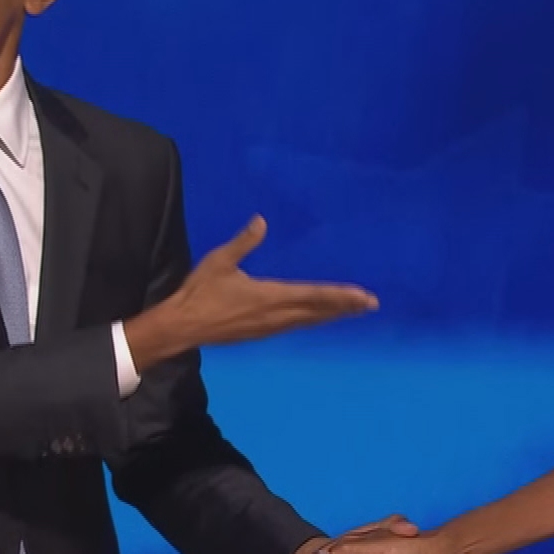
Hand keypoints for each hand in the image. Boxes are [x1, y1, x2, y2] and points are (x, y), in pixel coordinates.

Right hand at [137, 217, 377, 356]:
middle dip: (345, 307)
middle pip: (318, 311)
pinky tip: (319, 317)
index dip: (340, 296)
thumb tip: (261, 221)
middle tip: (371, 304)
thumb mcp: (220, 261)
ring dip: (332, 315)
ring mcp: (270, 327)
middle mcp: (276, 315)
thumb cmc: (200, 292)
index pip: (313, 296)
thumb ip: (244, 242)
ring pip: (309, 321)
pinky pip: (296, 325)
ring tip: (353, 310)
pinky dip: (313, 319)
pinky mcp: (262, 333)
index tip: (363, 296)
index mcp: (269, 296)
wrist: (182, 326)